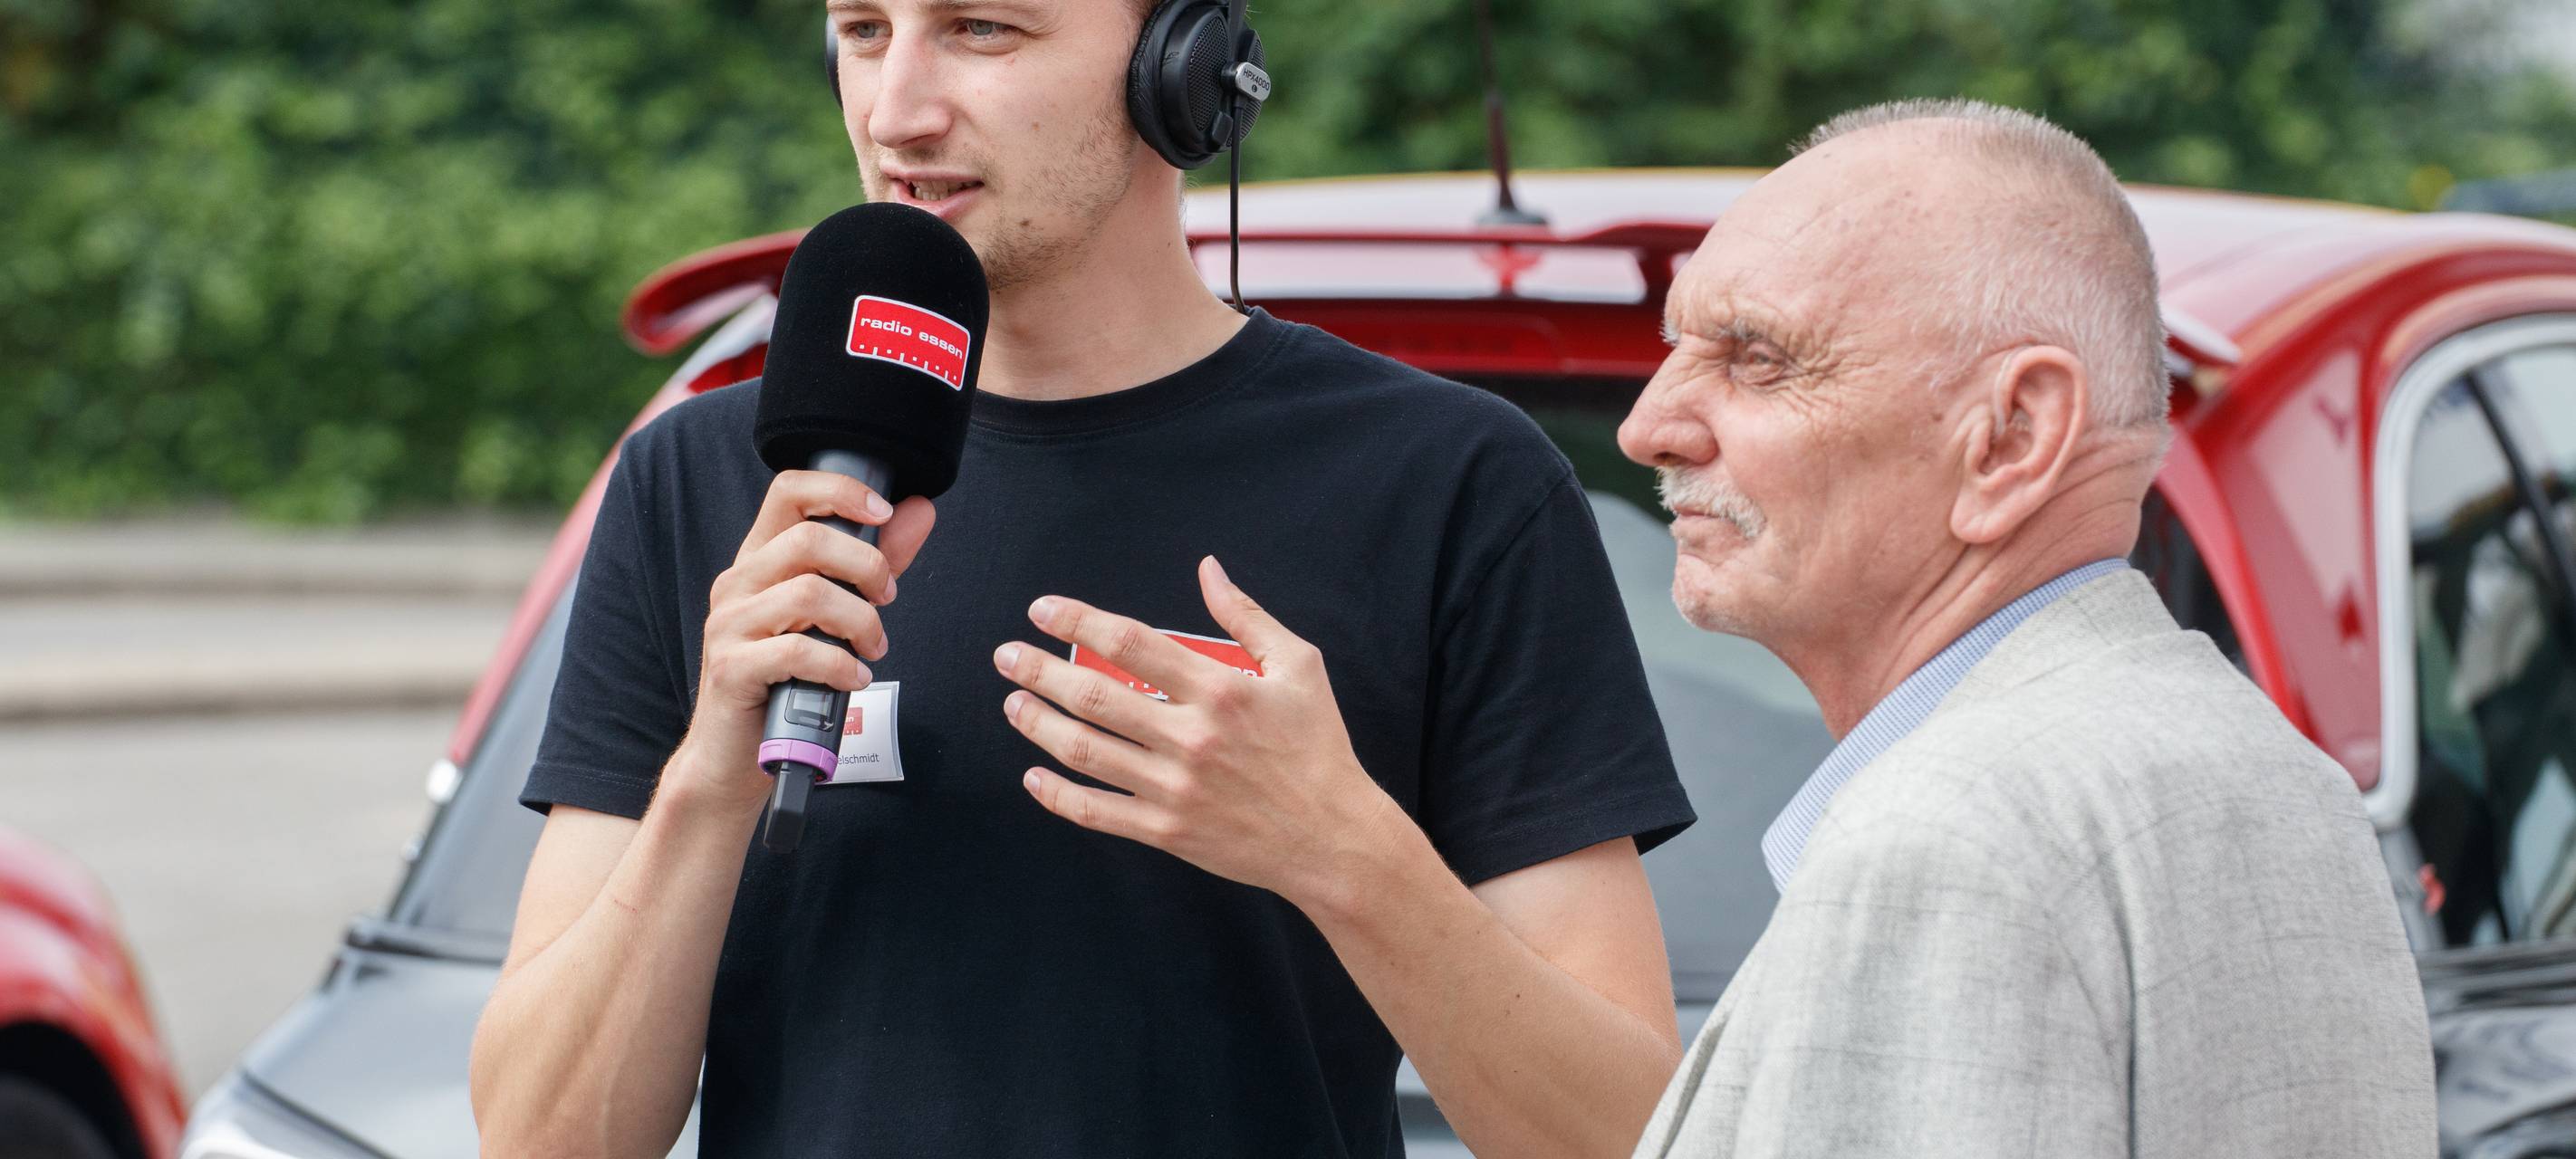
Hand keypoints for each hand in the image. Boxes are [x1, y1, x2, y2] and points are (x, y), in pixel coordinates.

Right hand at [670, 470, 934, 811]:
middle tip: (887, 599)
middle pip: (808, 538)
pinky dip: (840, 666)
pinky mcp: (730, 668)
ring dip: (859, 621)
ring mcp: (729, 625)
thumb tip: (918, 510)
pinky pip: (796, 651)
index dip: (841, 490)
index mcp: (759, 560)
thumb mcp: (832, 614)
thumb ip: (873, 561)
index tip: (884, 513)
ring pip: (808, 593)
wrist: (733, 756)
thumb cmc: (788, 680)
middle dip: (867, 565)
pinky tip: (853, 680)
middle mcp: (738, 583)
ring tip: (873, 650)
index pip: (789, 490)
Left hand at [994, 557, 1407, 909]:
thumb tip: (1208, 569)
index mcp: (1220, 689)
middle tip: (1007, 656)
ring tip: (1012, 704)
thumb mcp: (1299, 666)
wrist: (1332, 837)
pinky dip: (1058, 796)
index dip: (1078, 621)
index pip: (1130, 643)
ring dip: (1040, 725)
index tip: (1042, 611)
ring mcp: (1174, 788)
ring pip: (1087, 752)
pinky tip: (1034, 776)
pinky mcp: (1168, 831)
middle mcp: (1191, 737)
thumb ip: (1247, 616)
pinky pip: (1098, 813)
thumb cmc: (1317, 747)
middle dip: (1040, 672)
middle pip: (1095, 696)